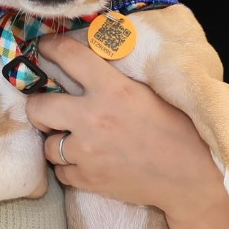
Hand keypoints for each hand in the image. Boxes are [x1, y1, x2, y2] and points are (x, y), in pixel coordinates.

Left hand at [25, 35, 213, 210]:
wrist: (189, 176)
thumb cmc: (177, 130)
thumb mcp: (146, 93)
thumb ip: (114, 80)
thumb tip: (88, 66)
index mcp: (112, 89)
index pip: (68, 56)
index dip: (50, 49)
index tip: (44, 49)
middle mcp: (92, 118)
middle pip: (38, 106)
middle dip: (39, 107)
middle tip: (49, 108)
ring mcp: (86, 152)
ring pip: (48, 145)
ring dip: (59, 142)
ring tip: (78, 141)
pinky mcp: (87, 179)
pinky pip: (61, 172)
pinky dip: (70, 167)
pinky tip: (89, 162)